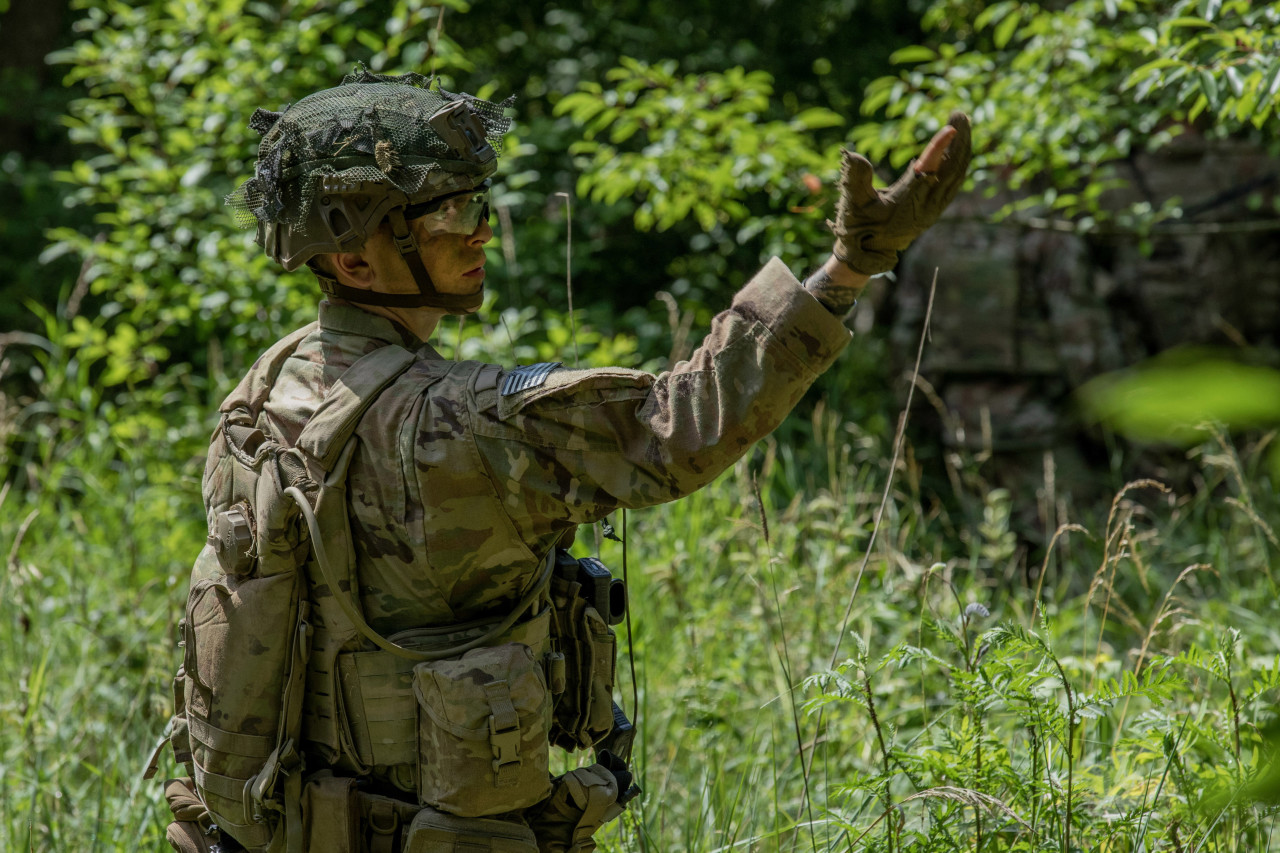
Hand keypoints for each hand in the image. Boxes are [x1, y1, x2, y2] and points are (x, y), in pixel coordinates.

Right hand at [827, 111, 971, 275]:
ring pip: (957, 175)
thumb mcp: (851, 203)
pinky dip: (959, 161)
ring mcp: (934, 209)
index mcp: (907, 204)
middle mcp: (926, 207)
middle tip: (959, 113)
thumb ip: (854, 179)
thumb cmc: (857, 227)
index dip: (939, 149)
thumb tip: (852, 154)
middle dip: (959, 140)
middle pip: (952, 170)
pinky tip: (959, 145)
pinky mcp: (936, 208)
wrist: (867, 253)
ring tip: (962, 122)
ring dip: (962, 148)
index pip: (928, 171)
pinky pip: (955, 182)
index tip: (950, 128)